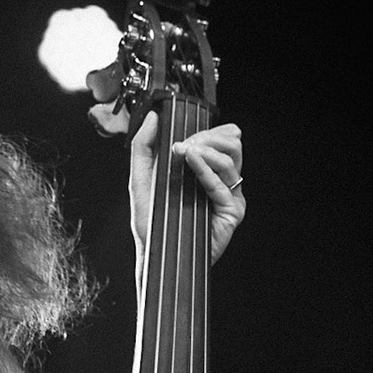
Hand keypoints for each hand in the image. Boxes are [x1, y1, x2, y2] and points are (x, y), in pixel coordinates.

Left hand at [89, 103, 244, 265]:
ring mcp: (229, 195)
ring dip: (205, 149)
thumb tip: (153, 118)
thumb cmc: (150, 222)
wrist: (153, 254)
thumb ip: (144, 147)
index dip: (206, 130)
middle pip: (231, 142)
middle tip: (182, 146)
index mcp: (206, 170)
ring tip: (184, 154)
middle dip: (205, 137)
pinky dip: (206, 169)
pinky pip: (224, 183)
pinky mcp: (232, 211)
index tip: (180, 134)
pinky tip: (190, 161)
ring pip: (231, 157)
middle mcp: (221, 180)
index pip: (222, 137)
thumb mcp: (141, 178)